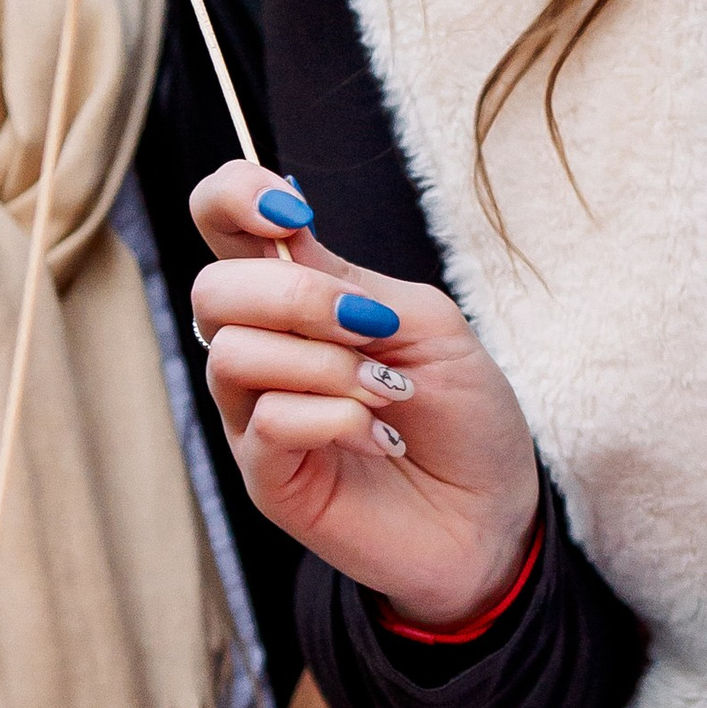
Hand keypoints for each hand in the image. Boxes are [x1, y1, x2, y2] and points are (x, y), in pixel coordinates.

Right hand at [190, 160, 540, 627]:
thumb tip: (284, 236)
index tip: (292, 210)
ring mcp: (255, 416)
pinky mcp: (267, 477)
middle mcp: (262, 350)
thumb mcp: (425, 323)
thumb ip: (352, 280)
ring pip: (232, 355)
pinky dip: (336, 418)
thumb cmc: (462, 413)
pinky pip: (266, 423)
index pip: (221, 223)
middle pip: (212, 290)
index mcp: (296, 297)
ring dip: (327, 365)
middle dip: (295, 294)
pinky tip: (381, 437)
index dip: (234, 195)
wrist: (494, 512)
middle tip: (370, 326)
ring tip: (390, 393)